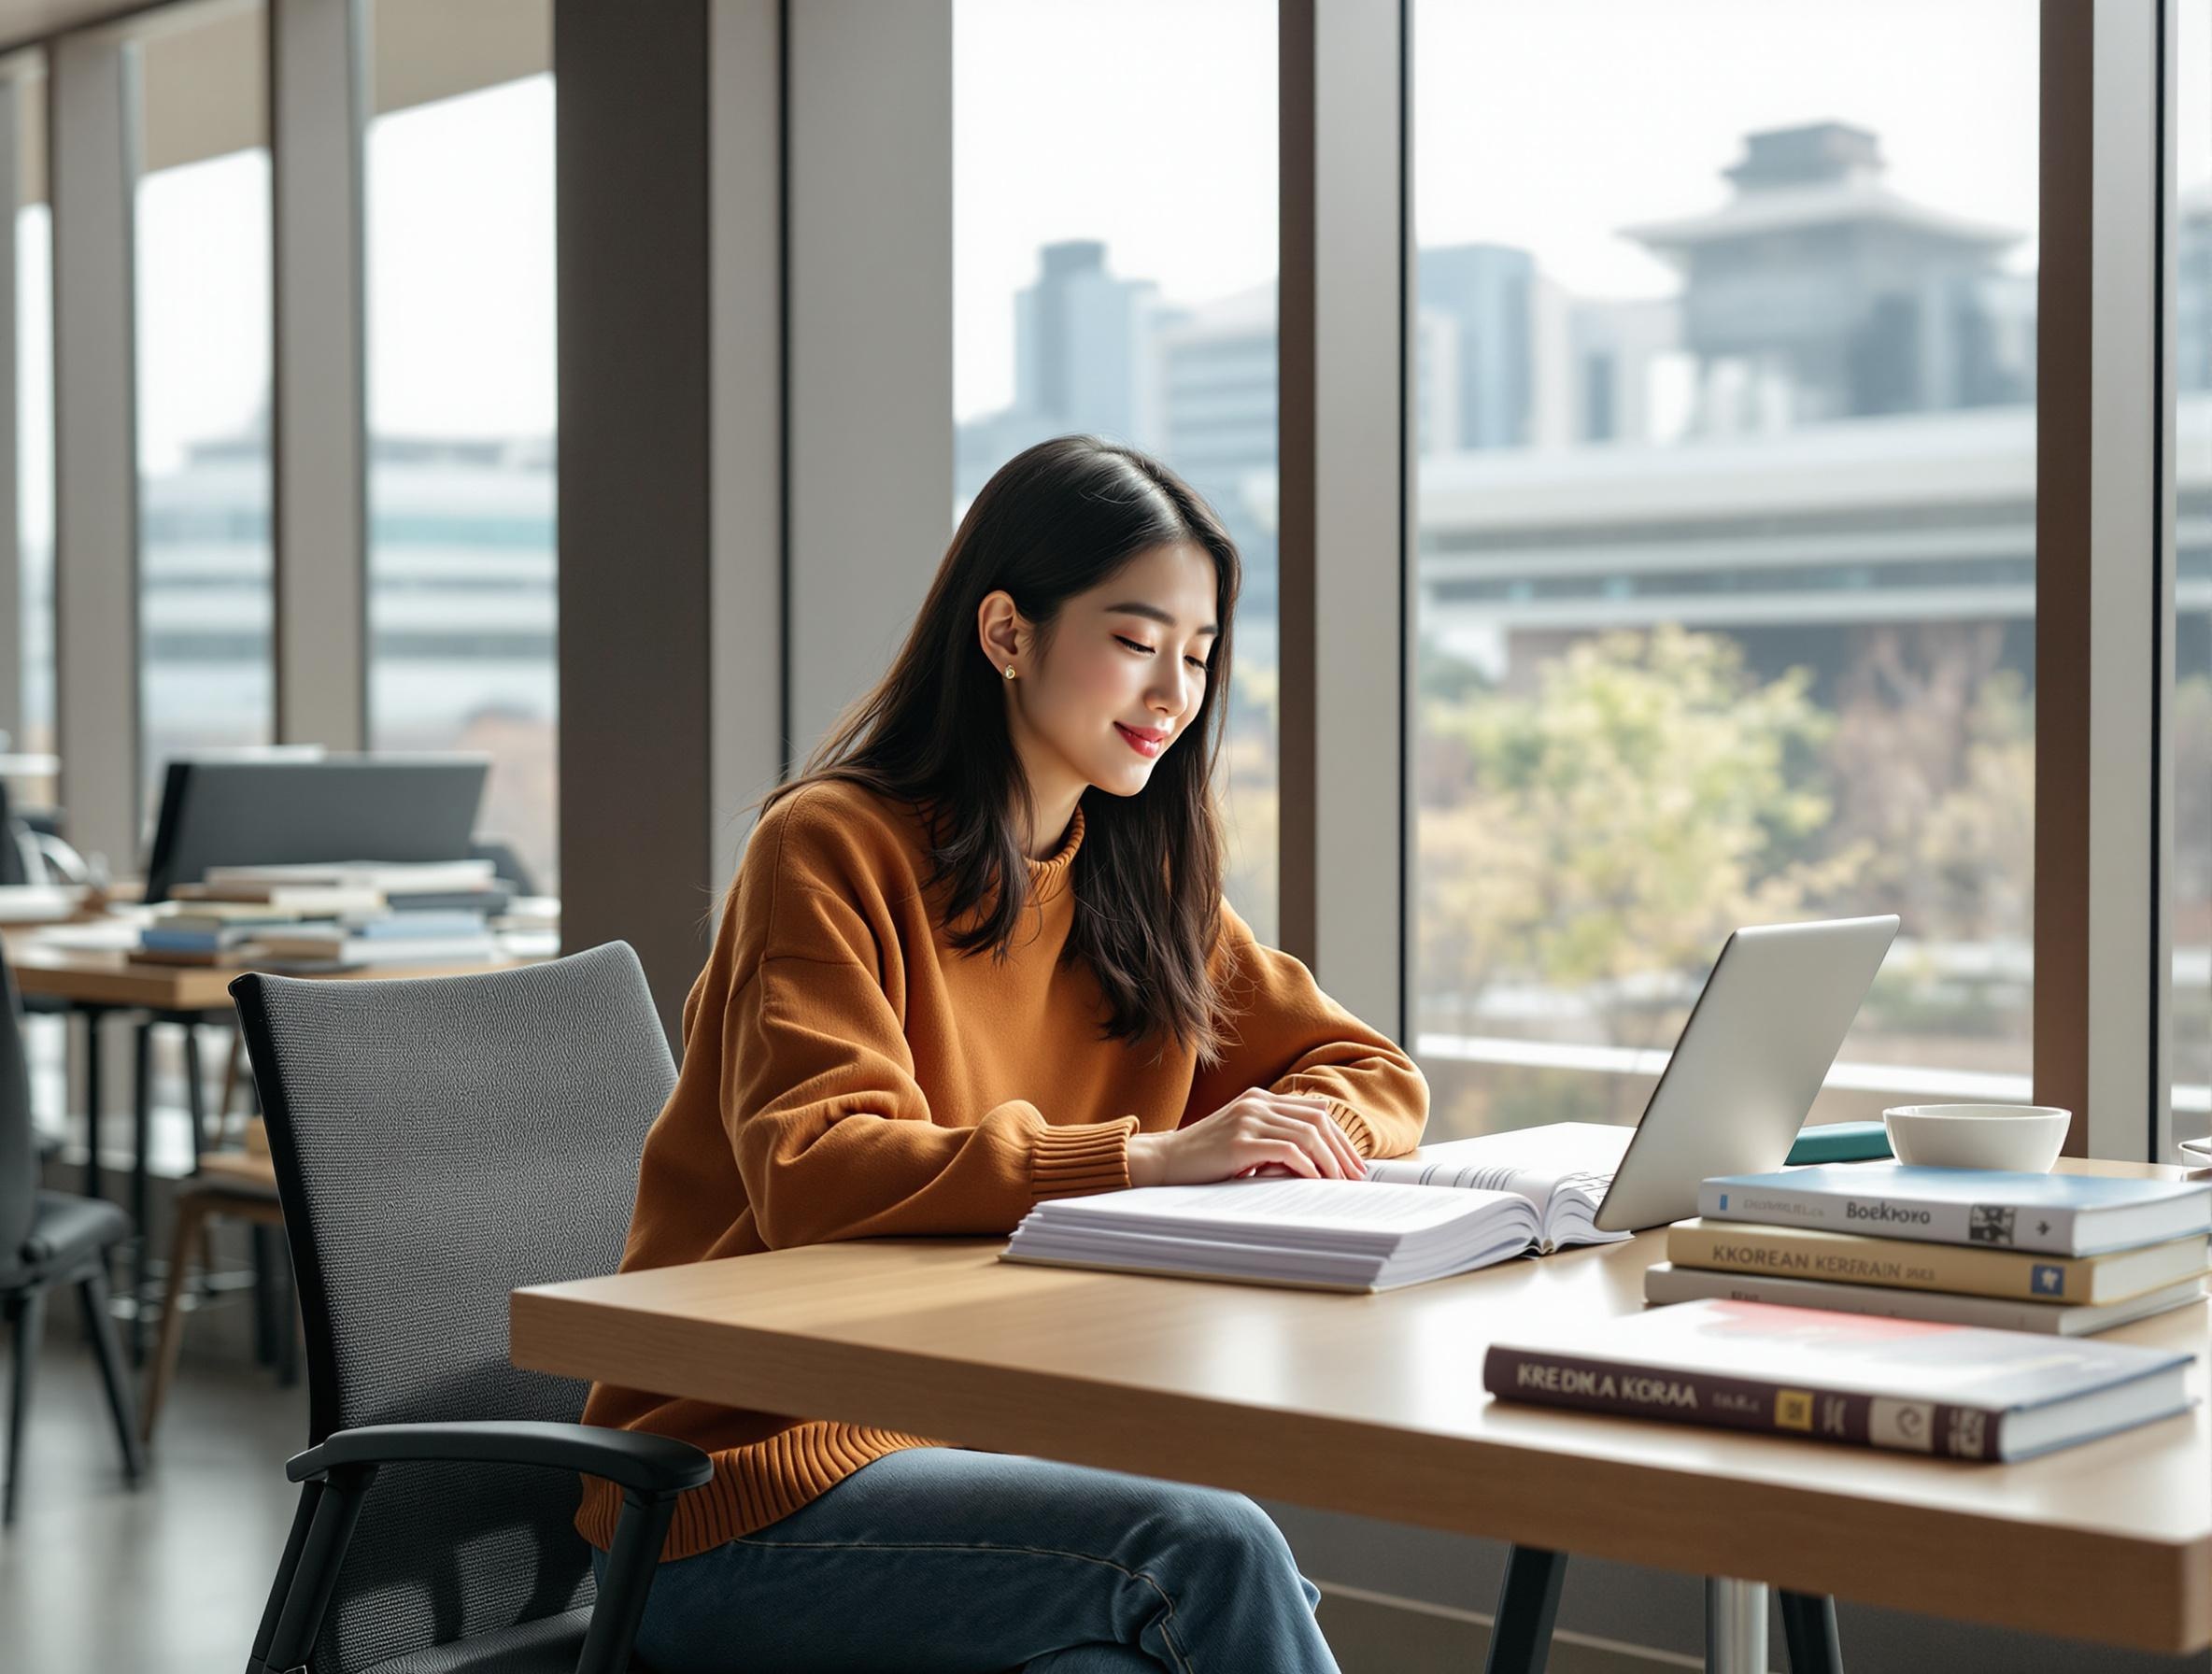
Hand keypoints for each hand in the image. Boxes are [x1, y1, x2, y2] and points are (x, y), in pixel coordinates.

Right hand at [1127, 1090, 1367, 1187]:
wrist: (1165, 1160)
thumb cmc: (1204, 1157)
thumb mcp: (1242, 1138)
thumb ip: (1272, 1136)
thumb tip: (1315, 1153)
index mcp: (1259, 1099)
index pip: (1315, 1110)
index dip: (1340, 1136)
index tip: (1352, 1162)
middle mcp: (1257, 1103)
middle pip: (1318, 1120)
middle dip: (1342, 1149)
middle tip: (1356, 1176)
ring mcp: (1248, 1120)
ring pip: (1307, 1134)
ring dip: (1330, 1160)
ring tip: (1340, 1182)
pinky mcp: (1240, 1142)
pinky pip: (1287, 1150)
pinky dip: (1307, 1166)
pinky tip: (1315, 1181)